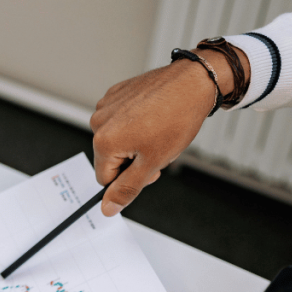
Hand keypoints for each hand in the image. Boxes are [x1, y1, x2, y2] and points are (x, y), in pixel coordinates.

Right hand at [90, 47, 245, 215]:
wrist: (193, 83)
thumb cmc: (176, 118)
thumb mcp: (153, 163)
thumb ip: (127, 189)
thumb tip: (108, 208)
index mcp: (104, 142)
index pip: (105, 179)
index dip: (128, 179)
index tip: (149, 167)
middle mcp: (99, 122)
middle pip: (108, 158)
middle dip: (131, 160)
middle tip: (157, 149)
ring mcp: (106, 106)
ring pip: (114, 139)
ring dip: (132, 141)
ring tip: (156, 130)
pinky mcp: (116, 93)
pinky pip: (118, 119)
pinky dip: (133, 122)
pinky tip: (152, 116)